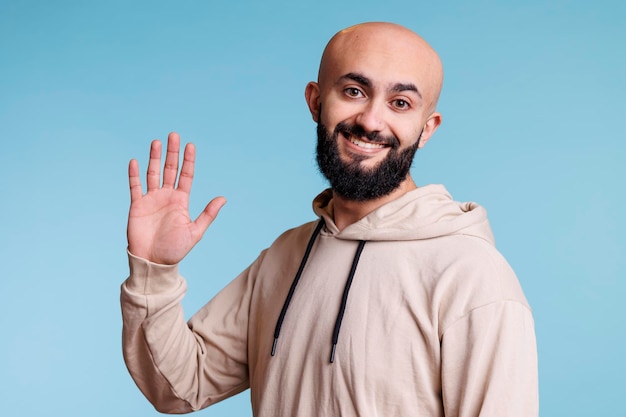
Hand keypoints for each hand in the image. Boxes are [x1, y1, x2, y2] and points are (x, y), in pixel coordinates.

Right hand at [126, 132, 225, 264]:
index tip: (190, 145)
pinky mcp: (137, 206)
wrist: (154, 262)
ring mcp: (151, 200)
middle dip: (172, 153)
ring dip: (154, 158)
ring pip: (152, 173)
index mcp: (181, 201)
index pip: (185, 175)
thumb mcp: (195, 231)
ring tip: (156, 142)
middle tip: (174, 135)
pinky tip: (135, 161)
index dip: (188, 160)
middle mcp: (166, 196)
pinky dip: (134, 174)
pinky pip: (135, 187)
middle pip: (170, 169)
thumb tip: (223, 198)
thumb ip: (208, 214)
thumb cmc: (175, 250)